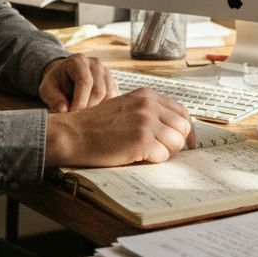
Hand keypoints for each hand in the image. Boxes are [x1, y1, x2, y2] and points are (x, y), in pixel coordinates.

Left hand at [39, 54, 117, 112]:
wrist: (65, 77)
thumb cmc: (56, 83)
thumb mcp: (47, 88)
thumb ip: (53, 98)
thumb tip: (64, 110)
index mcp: (78, 61)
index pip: (85, 82)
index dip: (80, 102)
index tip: (71, 115)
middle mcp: (96, 65)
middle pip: (99, 90)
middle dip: (88, 108)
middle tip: (77, 120)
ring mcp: (107, 73)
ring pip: (109, 96)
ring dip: (97, 111)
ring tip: (83, 119)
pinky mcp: (113, 84)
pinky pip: (114, 100)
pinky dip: (104, 111)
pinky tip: (92, 116)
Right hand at [44, 88, 196, 166]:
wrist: (73, 134)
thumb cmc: (96, 126)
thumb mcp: (126, 109)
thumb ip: (149, 113)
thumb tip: (175, 131)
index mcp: (147, 95)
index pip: (182, 111)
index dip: (185, 129)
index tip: (183, 143)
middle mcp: (149, 105)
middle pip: (183, 127)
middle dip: (174, 142)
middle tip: (158, 150)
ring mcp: (146, 121)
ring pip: (176, 143)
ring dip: (163, 152)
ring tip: (142, 152)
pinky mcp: (142, 140)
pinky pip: (163, 156)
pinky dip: (152, 161)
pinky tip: (134, 156)